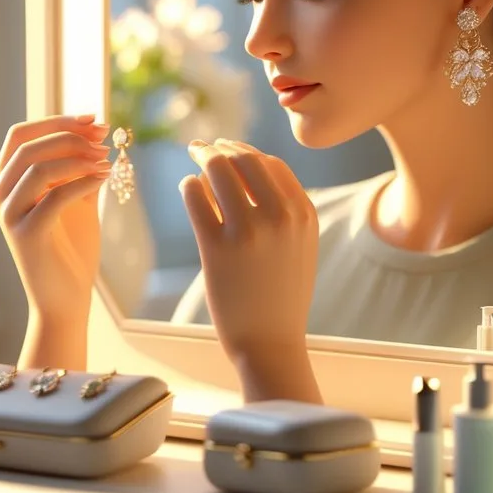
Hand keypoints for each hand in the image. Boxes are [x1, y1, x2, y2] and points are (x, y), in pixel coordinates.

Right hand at [0, 114, 111, 321]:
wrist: (66, 296)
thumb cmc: (70, 246)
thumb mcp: (76, 196)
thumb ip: (78, 164)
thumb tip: (95, 129)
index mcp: (4, 179)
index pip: (21, 134)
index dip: (57, 121)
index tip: (94, 119)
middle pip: (29, 145)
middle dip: (70, 136)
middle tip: (104, 139)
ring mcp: (9, 214)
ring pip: (39, 167)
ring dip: (78, 158)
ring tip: (107, 161)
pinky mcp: (26, 234)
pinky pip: (54, 196)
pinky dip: (83, 181)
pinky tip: (105, 178)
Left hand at [181, 138, 320, 400]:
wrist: (271, 344)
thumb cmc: (281, 296)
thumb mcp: (300, 247)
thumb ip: (285, 209)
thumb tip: (248, 167)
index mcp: (303, 214)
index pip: (271, 163)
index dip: (245, 152)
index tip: (227, 150)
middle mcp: (280, 217)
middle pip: (243, 158)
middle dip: (219, 148)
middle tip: (201, 148)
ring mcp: (248, 231)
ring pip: (217, 169)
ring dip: (202, 162)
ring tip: (194, 168)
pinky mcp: (216, 247)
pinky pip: (195, 195)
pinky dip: (189, 186)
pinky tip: (189, 191)